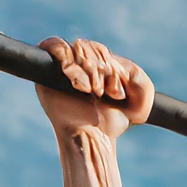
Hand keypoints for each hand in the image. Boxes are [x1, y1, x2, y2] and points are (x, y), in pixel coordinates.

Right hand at [37, 36, 154, 140]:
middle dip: (100, 69)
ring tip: (91, 92)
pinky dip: (69, 60)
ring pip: (77, 47)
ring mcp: (62, 67)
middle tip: (101, 93)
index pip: (102, 50)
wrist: (94, 140)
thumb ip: (140, 79)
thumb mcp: (139, 103)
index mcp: (98, 66)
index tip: (117, 93)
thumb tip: (122, 66)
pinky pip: (55, 46)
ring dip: (89, 70)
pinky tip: (79, 85)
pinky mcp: (46, 73)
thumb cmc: (112, 122)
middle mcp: (79, 64)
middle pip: (89, 46)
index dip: (112, 66)